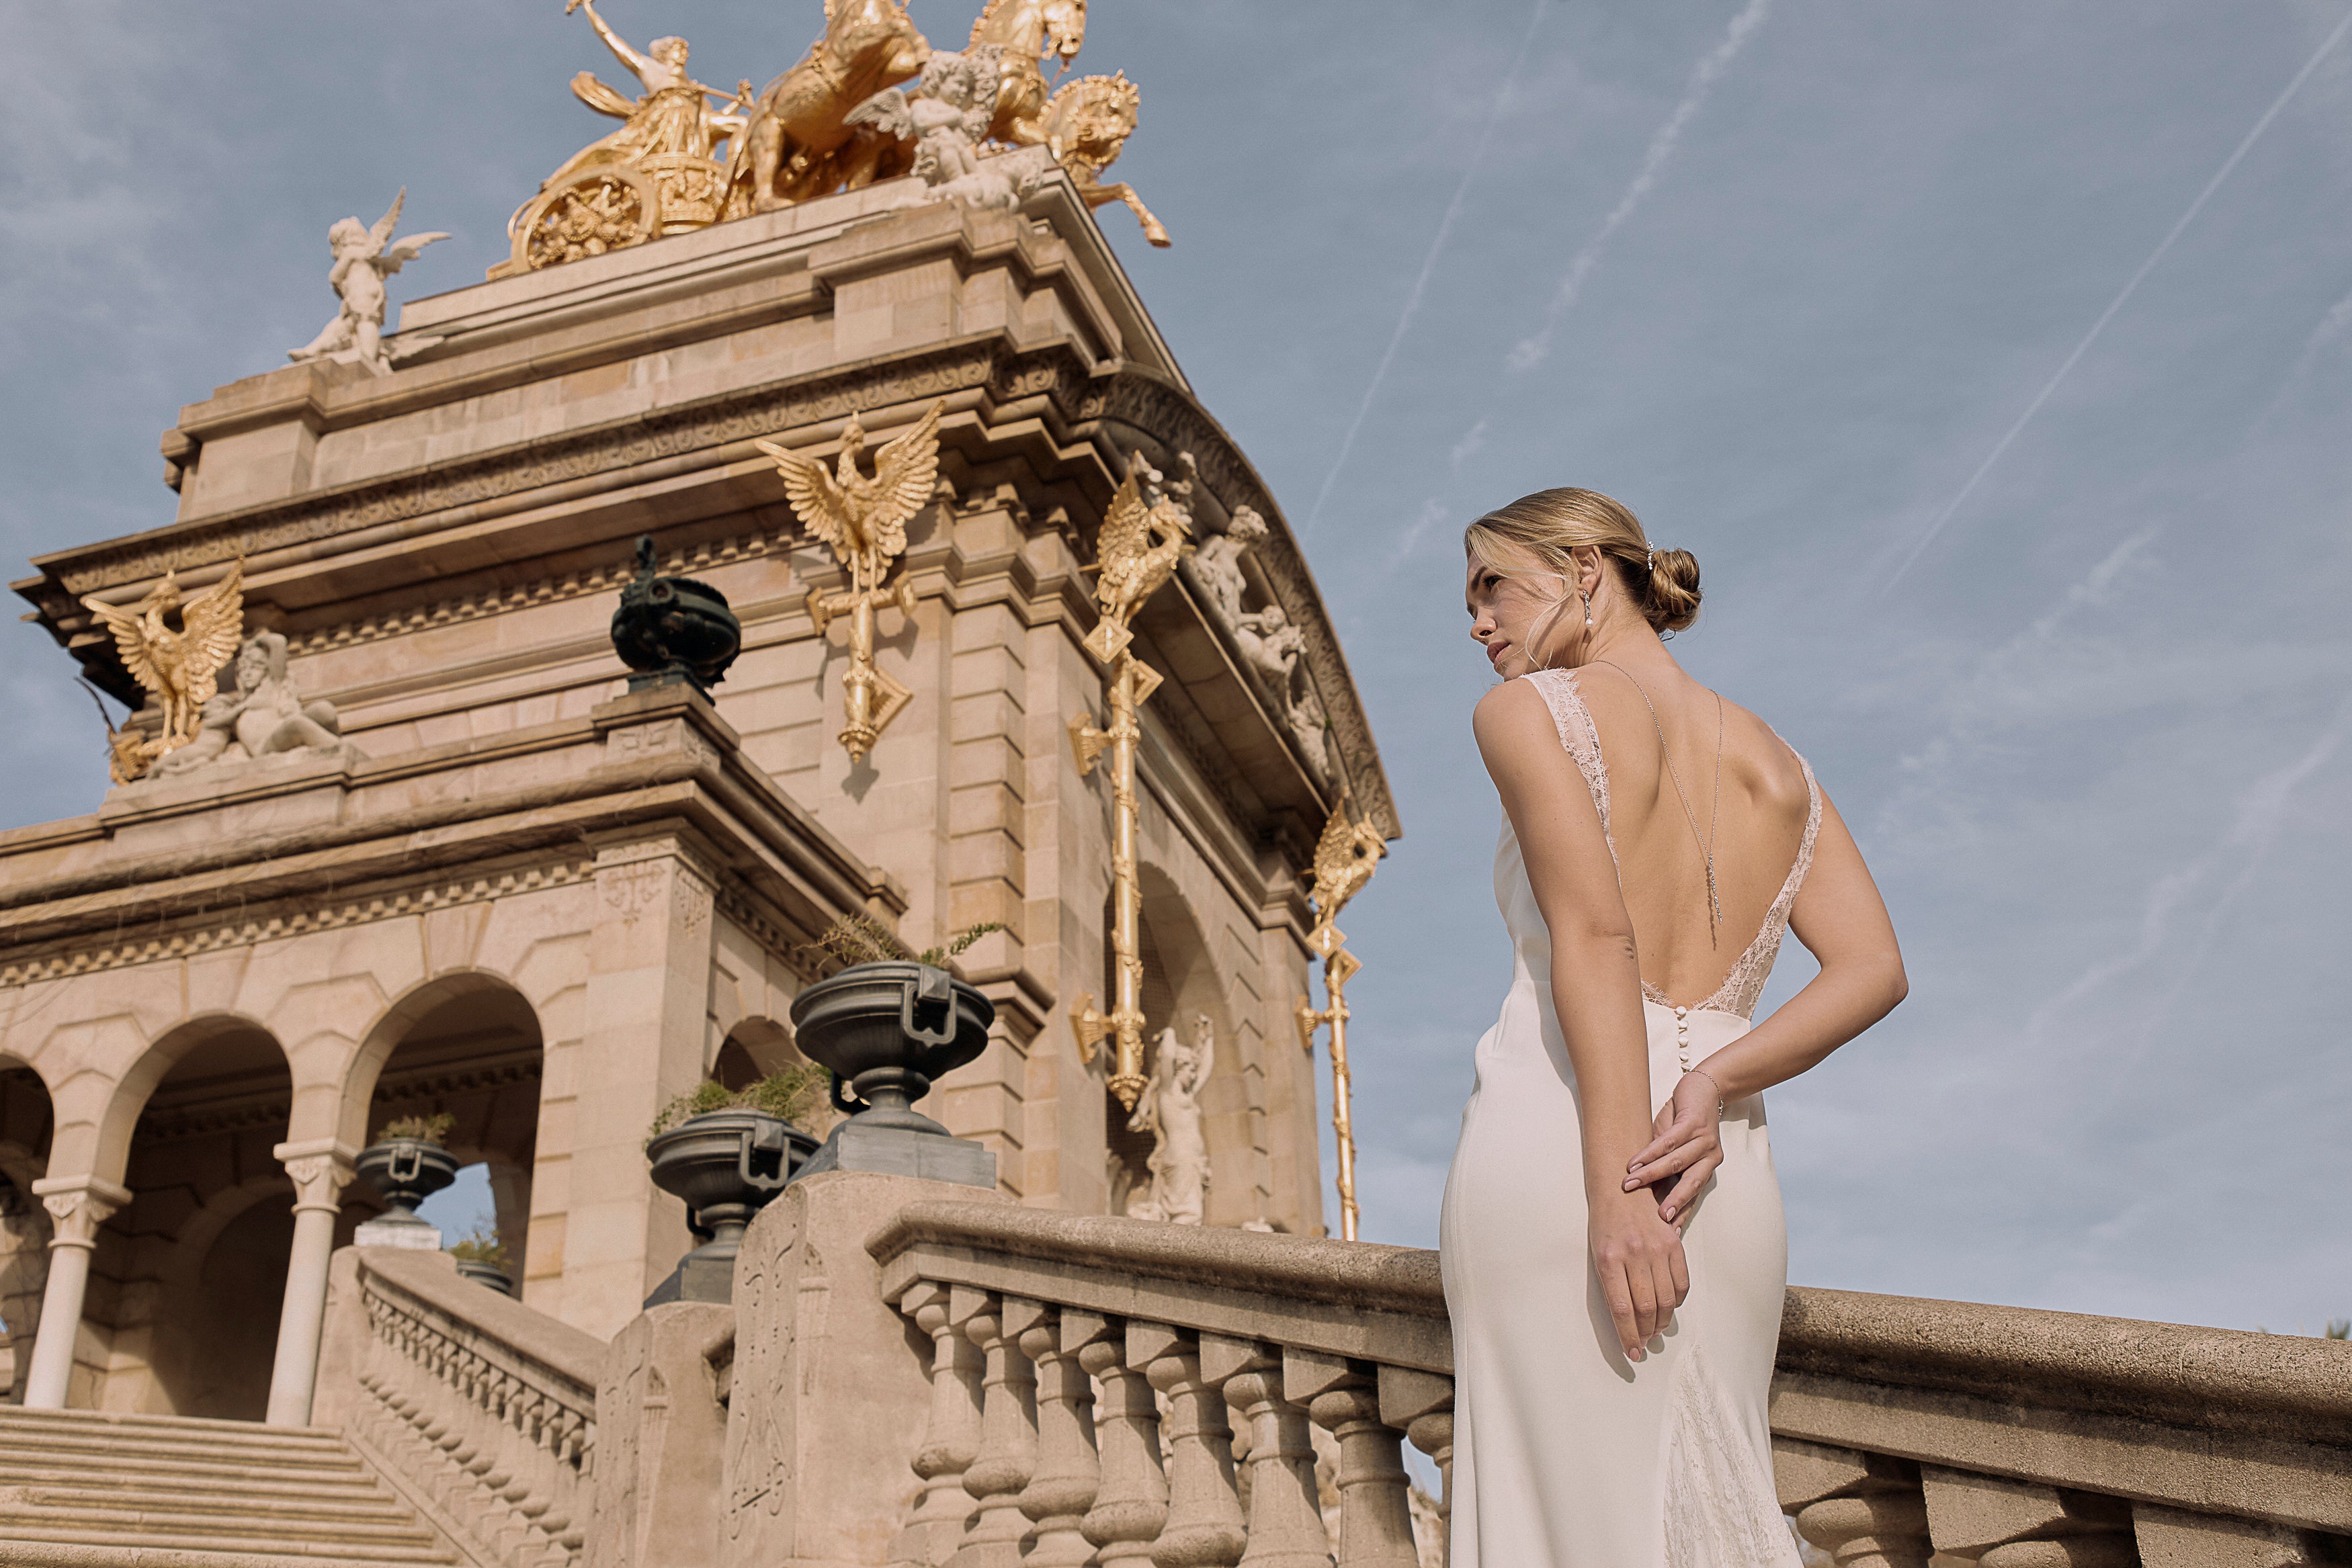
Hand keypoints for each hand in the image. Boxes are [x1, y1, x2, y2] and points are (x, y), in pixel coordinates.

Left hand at [1589, 1187, 1688, 1359]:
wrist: (1620, 1185)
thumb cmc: (1604, 1223)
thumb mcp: (1597, 1252)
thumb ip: (1612, 1284)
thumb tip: (1627, 1320)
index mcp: (1608, 1259)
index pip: (1621, 1309)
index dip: (1629, 1336)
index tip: (1632, 1353)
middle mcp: (1633, 1254)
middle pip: (1646, 1308)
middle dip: (1645, 1333)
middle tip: (1643, 1344)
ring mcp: (1656, 1248)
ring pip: (1665, 1299)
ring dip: (1662, 1322)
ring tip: (1656, 1331)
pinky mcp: (1673, 1242)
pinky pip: (1681, 1281)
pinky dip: (1677, 1301)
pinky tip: (1669, 1308)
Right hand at [1625, 1069, 1723, 1225]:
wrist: (1702, 1090)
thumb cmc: (1684, 1123)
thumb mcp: (1676, 1151)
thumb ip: (1664, 1168)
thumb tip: (1642, 1191)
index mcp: (1705, 1169)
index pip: (1692, 1196)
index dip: (1680, 1214)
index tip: (1667, 1234)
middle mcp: (1709, 1158)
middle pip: (1690, 1185)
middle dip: (1672, 1202)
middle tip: (1658, 1219)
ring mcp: (1703, 1140)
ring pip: (1675, 1163)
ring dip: (1651, 1174)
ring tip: (1630, 1184)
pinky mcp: (1693, 1123)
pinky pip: (1669, 1142)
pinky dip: (1649, 1152)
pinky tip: (1634, 1161)